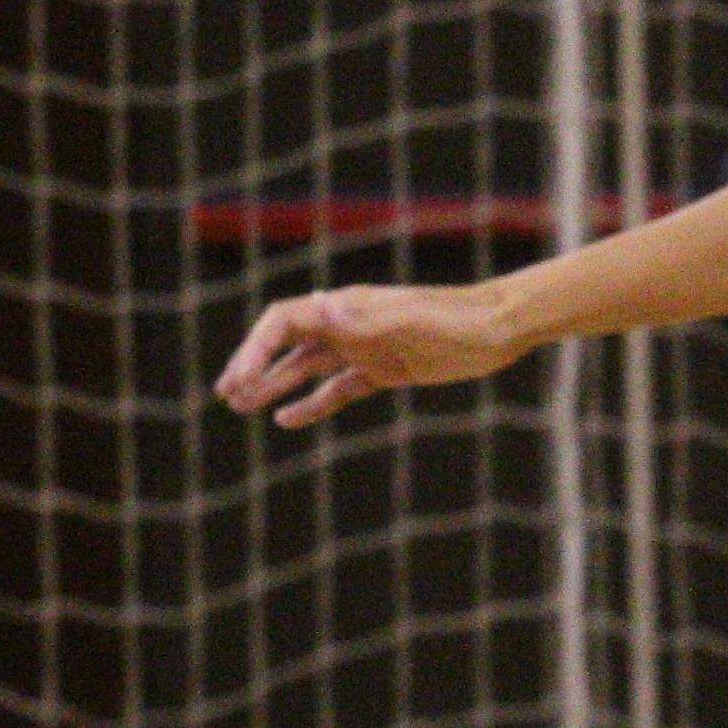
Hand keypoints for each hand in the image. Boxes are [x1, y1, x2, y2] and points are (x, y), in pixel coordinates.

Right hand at [213, 285, 529, 425]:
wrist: (500, 328)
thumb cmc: (457, 318)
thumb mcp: (410, 320)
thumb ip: (365, 319)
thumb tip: (318, 308)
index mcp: (346, 307)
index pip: (283, 322)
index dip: (256, 349)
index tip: (241, 379)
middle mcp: (349, 326)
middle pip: (287, 347)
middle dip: (254, 368)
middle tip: (226, 395)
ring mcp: (366, 349)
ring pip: (307, 369)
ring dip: (275, 386)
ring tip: (243, 407)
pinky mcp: (385, 371)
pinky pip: (339, 389)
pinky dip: (313, 404)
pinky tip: (289, 419)